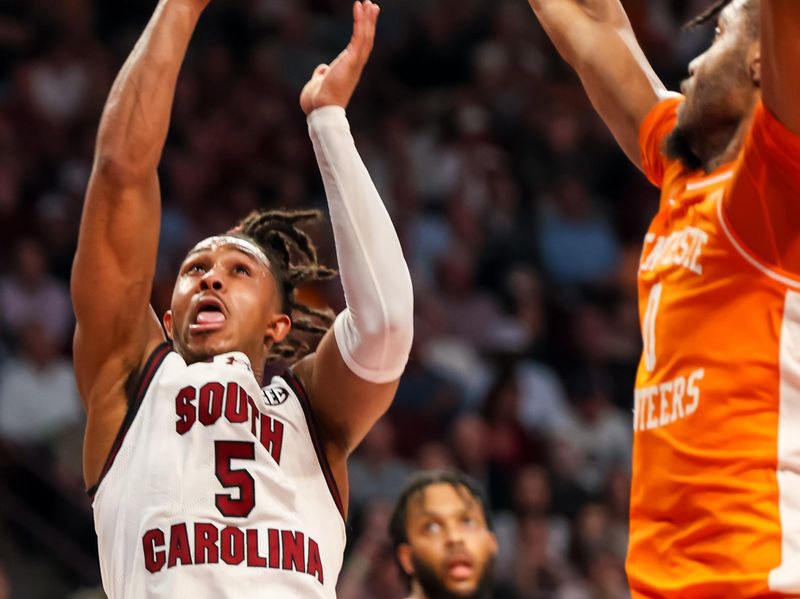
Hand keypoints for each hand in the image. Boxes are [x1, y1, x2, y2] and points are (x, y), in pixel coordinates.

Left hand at [300, 0, 378, 115]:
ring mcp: (355, 63)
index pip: (358, 48)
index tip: (364, 19)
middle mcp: (355, 66)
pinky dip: (360, 21)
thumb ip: (320, 74)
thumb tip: (322, 68)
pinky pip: (359, 37)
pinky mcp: (352, 60)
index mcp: (348, 70)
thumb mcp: (318, 82)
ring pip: (365, 37)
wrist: (321, 110)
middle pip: (366, 40)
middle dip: (369, 22)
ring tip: (370, 3)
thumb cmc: (318, 102)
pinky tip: (360, 8)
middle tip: (372, 6)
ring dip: (368, 19)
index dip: (362, 32)